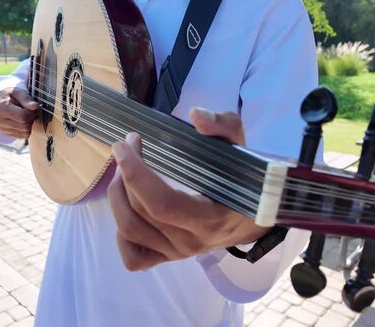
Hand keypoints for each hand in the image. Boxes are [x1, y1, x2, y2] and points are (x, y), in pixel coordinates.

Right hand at [0, 87, 38, 138]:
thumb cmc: (10, 96)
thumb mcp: (17, 92)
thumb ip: (26, 98)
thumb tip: (35, 106)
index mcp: (2, 108)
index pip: (23, 116)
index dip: (32, 112)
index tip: (32, 106)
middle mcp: (0, 120)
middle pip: (25, 125)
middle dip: (31, 118)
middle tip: (30, 110)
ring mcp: (3, 129)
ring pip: (26, 132)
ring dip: (30, 124)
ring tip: (26, 115)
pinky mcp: (6, 134)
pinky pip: (23, 136)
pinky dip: (27, 129)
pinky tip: (23, 121)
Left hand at [108, 108, 269, 270]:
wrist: (256, 216)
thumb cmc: (246, 179)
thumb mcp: (241, 146)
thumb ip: (223, 126)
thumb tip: (196, 115)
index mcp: (210, 218)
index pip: (162, 203)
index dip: (136, 173)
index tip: (125, 144)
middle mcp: (191, 241)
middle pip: (139, 213)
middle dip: (124, 175)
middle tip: (128, 147)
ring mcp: (177, 253)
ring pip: (129, 231)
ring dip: (117, 197)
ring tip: (122, 171)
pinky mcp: (168, 258)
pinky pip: (133, 258)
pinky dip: (122, 234)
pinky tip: (130, 207)